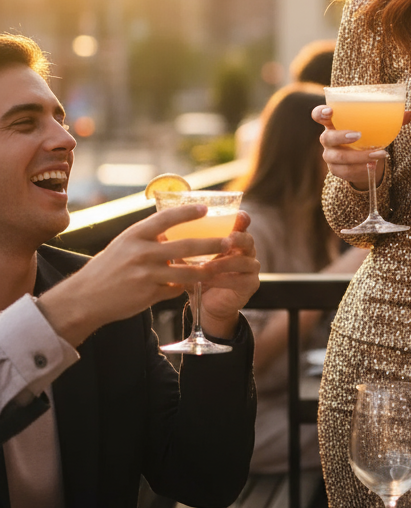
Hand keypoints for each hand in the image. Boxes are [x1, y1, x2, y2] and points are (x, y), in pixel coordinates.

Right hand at [38, 206, 236, 347]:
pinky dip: (186, 287)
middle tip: (229, 242)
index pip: (166, 218)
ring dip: (207, 270)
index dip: (188, 212)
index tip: (206, 208)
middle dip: (212, 244)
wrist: (85, 299)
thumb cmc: (107, 269)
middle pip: (186, 245)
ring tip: (221, 266)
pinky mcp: (149, 294)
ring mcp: (146, 274)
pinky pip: (175, 289)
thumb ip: (148, 238)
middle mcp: (141, 252)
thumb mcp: (124, 245)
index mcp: (134, 235)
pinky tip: (195, 285)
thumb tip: (174, 227)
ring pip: (186, 271)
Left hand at [195, 210, 260, 338]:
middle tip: (227, 239)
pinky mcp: (251, 284)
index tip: (238, 215)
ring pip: (243, 261)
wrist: (204, 304)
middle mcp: (246, 251)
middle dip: (238, 238)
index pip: (242, 224)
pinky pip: (240, 279)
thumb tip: (161, 234)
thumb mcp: (190, 260)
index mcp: (233, 240)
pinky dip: (224, 279)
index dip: (242, 219)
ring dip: (224, 262)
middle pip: (248, 240)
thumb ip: (183, 247)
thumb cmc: (198, 277)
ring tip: (207, 266)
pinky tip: (209, 280)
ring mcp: (251, 268)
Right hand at [311, 105, 410, 187]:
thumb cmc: (367, 137)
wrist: (365, 161)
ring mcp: (330, 155)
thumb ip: (391, 119)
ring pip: (339, 157)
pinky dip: (360, 169)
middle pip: (327, 137)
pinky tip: (373, 166)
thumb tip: (410, 114)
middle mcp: (328, 138)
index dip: (320, 113)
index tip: (330, 111)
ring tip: (379, 154)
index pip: (318, 115)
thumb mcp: (376, 127)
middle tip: (359, 135)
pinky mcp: (336, 170)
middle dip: (341, 136)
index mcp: (334, 122)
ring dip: (359, 156)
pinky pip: (345, 171)